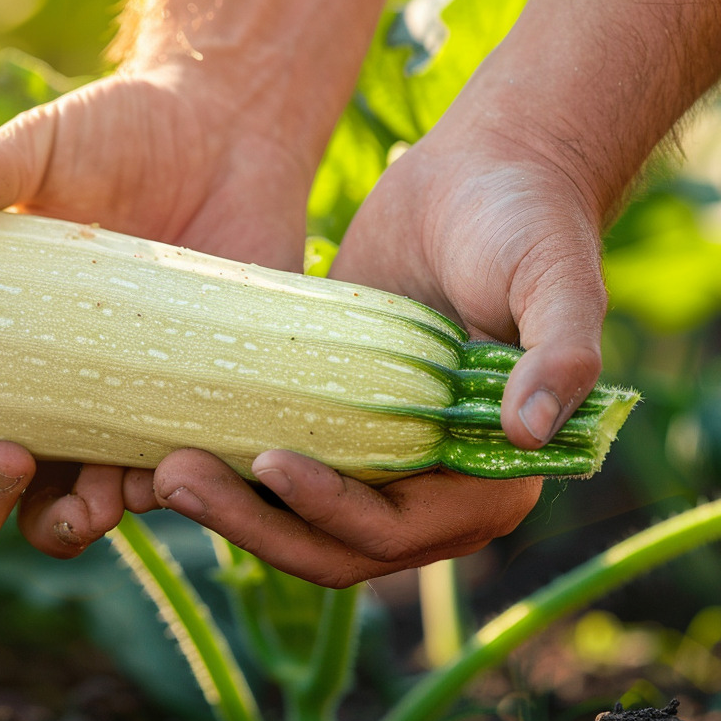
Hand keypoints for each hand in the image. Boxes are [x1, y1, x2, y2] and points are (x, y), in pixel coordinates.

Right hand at [0, 63, 320, 552]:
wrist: (224, 135)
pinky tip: (162, 473)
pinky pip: (158, 489)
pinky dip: (155, 496)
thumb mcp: (47, 146)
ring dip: (59, 527)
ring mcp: (98, 421)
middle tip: (1, 457)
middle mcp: (23, 403)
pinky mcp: (175, 417)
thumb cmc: (115, 139)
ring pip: (56, 518)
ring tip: (81, 502)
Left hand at [147, 124, 608, 586]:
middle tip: (177, 479)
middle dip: (253, 523)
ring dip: (228, 507)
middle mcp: (427, 488)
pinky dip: (227, 468)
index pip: (393, 530)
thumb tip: (533, 434)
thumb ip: (561, 353)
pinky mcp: (329, 422)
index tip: (270, 464)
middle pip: (328, 543)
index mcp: (485, 480)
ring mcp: (373, 460)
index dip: (331, 511)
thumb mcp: (556, 277)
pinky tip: (163, 446)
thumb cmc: (528, 223)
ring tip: (159, 470)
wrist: (481, 176)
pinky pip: (270, 465)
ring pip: (289, 517)